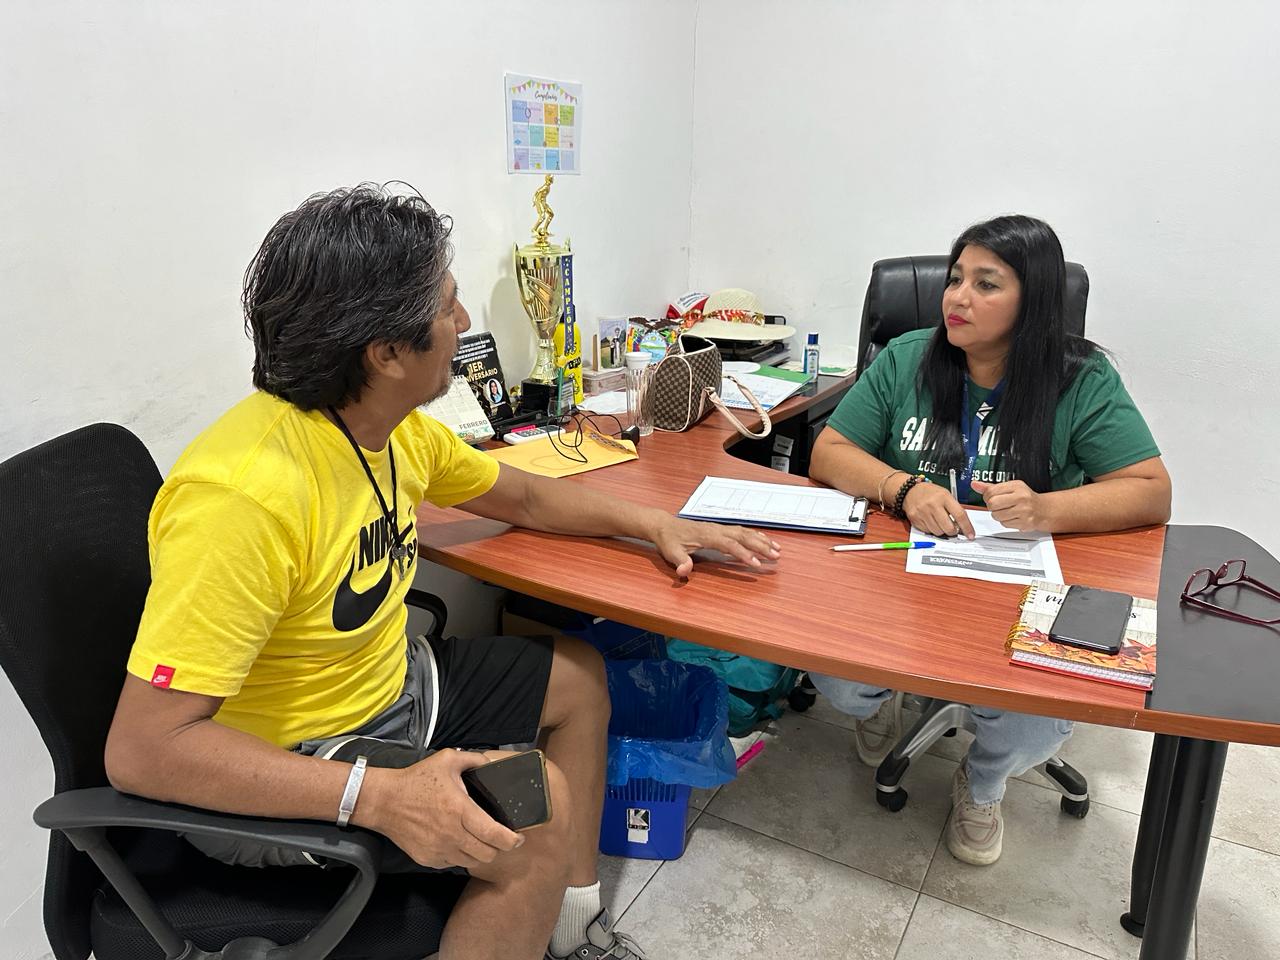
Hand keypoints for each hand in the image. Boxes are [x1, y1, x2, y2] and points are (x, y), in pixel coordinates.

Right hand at [353, 749, 523, 869]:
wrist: (384, 801)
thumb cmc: (416, 780)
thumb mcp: (447, 759)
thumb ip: (473, 759)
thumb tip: (490, 763)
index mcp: (460, 810)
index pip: (494, 834)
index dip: (511, 840)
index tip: (519, 837)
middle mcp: (451, 833)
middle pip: (488, 854)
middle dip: (499, 847)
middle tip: (499, 838)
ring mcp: (439, 849)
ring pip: (472, 862)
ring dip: (480, 853)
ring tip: (479, 840)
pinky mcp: (428, 858)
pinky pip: (453, 863)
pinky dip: (460, 856)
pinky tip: (458, 842)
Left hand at [651, 516, 780, 577]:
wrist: (665, 526)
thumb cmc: (669, 540)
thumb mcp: (670, 552)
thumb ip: (679, 561)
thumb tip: (684, 571)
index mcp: (707, 535)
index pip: (729, 544)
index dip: (743, 554)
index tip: (756, 564)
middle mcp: (717, 530)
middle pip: (743, 537)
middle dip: (761, 547)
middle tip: (776, 557)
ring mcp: (720, 529)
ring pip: (745, 533)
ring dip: (762, 541)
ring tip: (778, 551)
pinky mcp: (721, 530)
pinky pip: (742, 532)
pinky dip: (756, 536)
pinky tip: (765, 542)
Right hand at [901, 481, 975, 538]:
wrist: (910, 490)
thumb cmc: (930, 493)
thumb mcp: (945, 494)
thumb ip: (954, 508)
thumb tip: (962, 526)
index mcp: (944, 497)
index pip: (959, 515)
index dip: (967, 527)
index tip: (971, 534)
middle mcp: (933, 505)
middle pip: (948, 527)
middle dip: (953, 532)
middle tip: (953, 529)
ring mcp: (923, 513)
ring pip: (938, 532)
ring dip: (942, 530)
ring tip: (940, 523)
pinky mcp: (915, 519)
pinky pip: (928, 531)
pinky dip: (932, 529)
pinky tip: (931, 521)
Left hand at [971, 479, 1046, 530]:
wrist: (1043, 509)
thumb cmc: (1025, 498)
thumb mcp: (1010, 488)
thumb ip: (991, 487)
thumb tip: (974, 484)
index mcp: (1016, 486)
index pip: (991, 491)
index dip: (987, 496)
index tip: (992, 497)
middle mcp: (1021, 497)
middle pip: (992, 504)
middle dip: (992, 507)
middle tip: (998, 506)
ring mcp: (1024, 511)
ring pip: (997, 516)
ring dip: (998, 515)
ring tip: (1007, 511)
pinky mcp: (1025, 523)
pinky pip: (1005, 524)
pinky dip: (1006, 522)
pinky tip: (1013, 517)